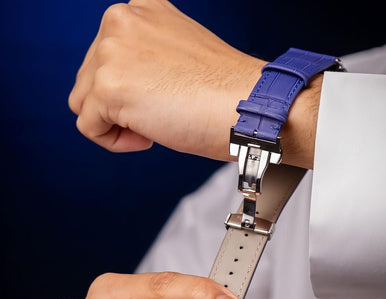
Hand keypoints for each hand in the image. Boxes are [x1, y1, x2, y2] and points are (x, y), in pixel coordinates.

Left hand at [68, 0, 264, 160]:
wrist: (245, 107)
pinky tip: (149, 136)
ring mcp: (111, 52)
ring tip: (156, 122)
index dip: (130, 87)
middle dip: (119, 105)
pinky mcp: (108, 86)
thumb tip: (121, 84)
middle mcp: (120, 21)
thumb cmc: (223, 91)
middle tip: (162, 111)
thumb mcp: (176, 55)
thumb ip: (143, 56)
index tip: (161, 96)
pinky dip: (116, 142)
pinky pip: (89, 127)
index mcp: (140, 10)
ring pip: (83, 102)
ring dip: (116, 122)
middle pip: (88, 78)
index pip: (106, 56)